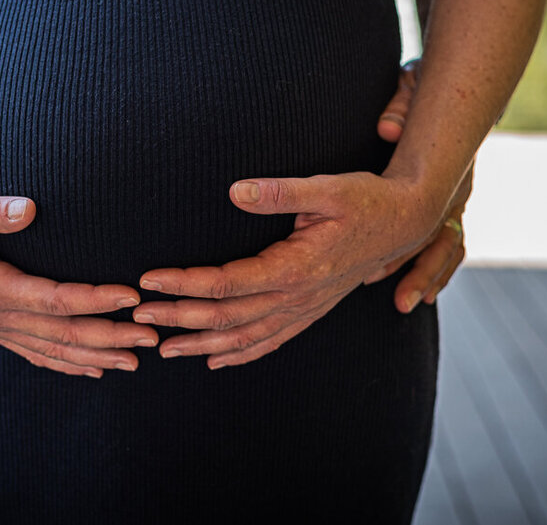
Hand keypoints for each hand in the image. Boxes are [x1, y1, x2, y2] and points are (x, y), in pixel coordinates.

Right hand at [0, 192, 157, 377]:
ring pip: (54, 351)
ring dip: (97, 356)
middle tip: (151, 336)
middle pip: (63, 334)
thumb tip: (30, 207)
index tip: (131, 295)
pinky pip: (37, 354)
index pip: (55, 300)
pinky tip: (95, 369)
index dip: (95, 299)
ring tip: (136, 359)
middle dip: (110, 337)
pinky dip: (68, 364)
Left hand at [132, 173, 444, 368]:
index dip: (185, 284)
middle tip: (138, 318)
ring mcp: (305, 308)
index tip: (149, 281)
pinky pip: (271, 341)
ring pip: (246, 337)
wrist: (407, 223)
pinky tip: (215, 359)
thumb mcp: (327, 187)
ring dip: (202, 344)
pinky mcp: (311, 310)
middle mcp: (298, 296)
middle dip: (179, 319)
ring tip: (164, 349)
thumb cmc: (367, 200)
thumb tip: (236, 191)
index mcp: (296, 267)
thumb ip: (280, 192)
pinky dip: (240, 353)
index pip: (227, 283)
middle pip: (227, 317)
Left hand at [376, 60, 471, 312]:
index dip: (411, 244)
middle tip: (401, 301)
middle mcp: (456, 188)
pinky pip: (450, 240)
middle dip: (422, 271)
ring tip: (406, 303)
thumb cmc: (421, 87)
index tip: (384, 267)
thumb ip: (400, 107)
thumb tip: (385, 130)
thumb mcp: (412, 88)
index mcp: (446, 167)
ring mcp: (454, 196)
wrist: (445, 82)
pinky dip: (437, 265)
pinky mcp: (449, 198)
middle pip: (444, 239)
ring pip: (448, 245)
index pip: (435, 212)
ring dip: (429, 274)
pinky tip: (422, 290)